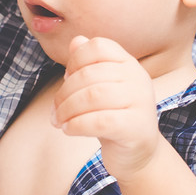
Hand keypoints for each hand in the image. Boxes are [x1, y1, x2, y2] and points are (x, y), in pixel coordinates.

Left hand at [52, 36, 162, 177]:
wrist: (138, 153)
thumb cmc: (113, 117)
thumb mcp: (100, 88)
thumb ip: (88, 65)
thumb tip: (76, 41)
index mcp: (129, 64)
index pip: (98, 47)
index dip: (75, 61)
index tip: (66, 80)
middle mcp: (138, 78)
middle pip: (90, 74)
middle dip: (64, 93)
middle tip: (55, 111)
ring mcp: (141, 102)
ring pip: (93, 97)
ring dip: (67, 110)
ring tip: (59, 121)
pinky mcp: (136, 127)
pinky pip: (100, 121)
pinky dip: (77, 125)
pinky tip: (69, 130)